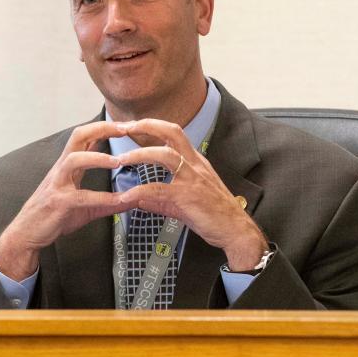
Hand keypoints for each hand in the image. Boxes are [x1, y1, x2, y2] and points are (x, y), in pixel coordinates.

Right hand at [0, 121, 129, 280]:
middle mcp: (62, 169)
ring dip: (97, 158)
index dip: (105, 127)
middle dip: (102, 128)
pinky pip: (82, 197)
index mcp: (69, 165)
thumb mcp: (85, 205)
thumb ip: (108, 199)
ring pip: (74, 160)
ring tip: (118, 161)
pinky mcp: (58, 202)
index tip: (126, 124)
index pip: (86, 136)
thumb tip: (133, 199)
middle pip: (78, 136)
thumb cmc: (54, 215)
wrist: (27, 233)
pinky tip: (120, 200)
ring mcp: (58, 184)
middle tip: (125, 128)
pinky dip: (103, 197)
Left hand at [115, 119, 267, 271]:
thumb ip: (161, 198)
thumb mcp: (186, 202)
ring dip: (140, 155)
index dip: (153, 126)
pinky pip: (159, 190)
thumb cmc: (217, 215)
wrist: (236, 231)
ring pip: (165, 155)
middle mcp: (196, 165)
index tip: (134, 125)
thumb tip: (139, 199)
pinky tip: (126, 197)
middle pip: (172, 132)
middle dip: (147, 126)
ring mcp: (193, 179)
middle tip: (124, 127)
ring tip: (120, 159)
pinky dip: (140, 192)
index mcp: (196, 162)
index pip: (175, 134)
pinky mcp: (189, 197)